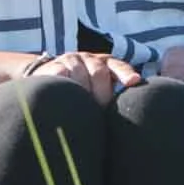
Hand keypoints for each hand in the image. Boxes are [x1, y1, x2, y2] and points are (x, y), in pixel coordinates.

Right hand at [26, 51, 142, 104]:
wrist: (49, 82)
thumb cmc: (82, 95)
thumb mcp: (99, 95)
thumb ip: (111, 102)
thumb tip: (124, 125)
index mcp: (107, 65)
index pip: (119, 67)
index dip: (126, 73)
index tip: (133, 81)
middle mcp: (90, 59)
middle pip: (99, 72)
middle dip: (99, 93)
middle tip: (96, 108)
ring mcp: (72, 60)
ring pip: (79, 73)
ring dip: (80, 92)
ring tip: (79, 107)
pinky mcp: (54, 66)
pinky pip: (61, 74)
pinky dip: (64, 84)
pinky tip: (64, 95)